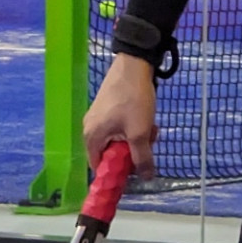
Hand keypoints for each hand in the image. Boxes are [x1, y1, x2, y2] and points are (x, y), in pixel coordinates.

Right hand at [83, 55, 158, 179]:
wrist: (134, 64)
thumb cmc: (133, 101)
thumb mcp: (140, 133)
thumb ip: (142, 158)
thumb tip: (146, 178)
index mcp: (91, 138)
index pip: (100, 167)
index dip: (117, 173)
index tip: (135, 171)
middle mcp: (89, 129)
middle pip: (111, 153)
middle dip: (132, 152)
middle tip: (149, 144)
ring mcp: (98, 117)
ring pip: (118, 139)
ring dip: (136, 138)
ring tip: (152, 128)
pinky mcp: (107, 107)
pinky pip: (119, 126)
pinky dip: (133, 127)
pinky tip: (147, 118)